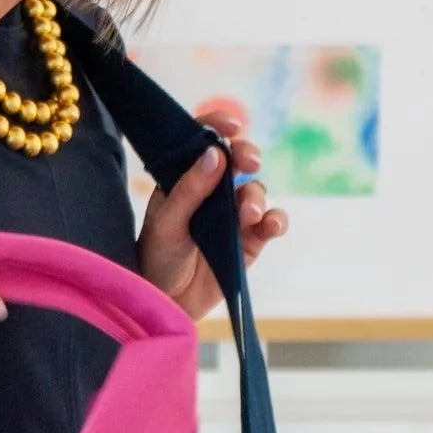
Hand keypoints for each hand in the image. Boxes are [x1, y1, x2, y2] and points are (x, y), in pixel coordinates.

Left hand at [136, 109, 288, 320]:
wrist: (166, 305)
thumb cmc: (156, 260)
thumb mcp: (166, 223)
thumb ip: (190, 189)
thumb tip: (215, 153)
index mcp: (184, 179)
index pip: (203, 142)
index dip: (218, 127)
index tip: (232, 126)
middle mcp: (211, 192)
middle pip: (238, 160)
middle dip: (247, 155)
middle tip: (249, 162)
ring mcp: (233, 216)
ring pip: (256, 191)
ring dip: (256, 196)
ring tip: (248, 213)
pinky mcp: (250, 242)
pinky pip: (270, 223)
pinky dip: (276, 220)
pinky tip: (271, 224)